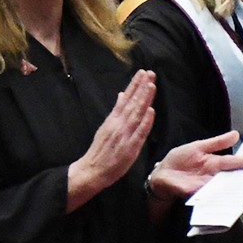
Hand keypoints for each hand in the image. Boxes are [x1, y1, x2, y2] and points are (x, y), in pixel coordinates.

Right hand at [67, 70, 155, 209]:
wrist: (92, 170)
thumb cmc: (101, 151)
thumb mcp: (106, 127)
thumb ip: (116, 111)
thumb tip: (121, 95)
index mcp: (113, 120)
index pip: (125, 99)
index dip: (134, 85)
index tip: (142, 73)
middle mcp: (118, 125)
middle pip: (132, 103)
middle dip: (141, 87)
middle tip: (150, 73)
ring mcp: (124, 135)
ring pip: (136, 114)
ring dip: (143, 99)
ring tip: (151, 85)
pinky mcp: (130, 148)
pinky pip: (139, 133)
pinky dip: (145, 122)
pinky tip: (150, 111)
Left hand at [147, 130, 242, 203]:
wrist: (161, 174)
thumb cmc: (180, 160)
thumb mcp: (198, 147)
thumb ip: (217, 143)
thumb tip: (236, 134)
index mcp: (215, 164)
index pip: (233, 163)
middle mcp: (213, 177)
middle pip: (231, 178)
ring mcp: (205, 187)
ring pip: (222, 188)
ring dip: (231, 188)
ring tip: (242, 187)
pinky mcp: (195, 194)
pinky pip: (207, 196)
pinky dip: (214, 196)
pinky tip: (220, 195)